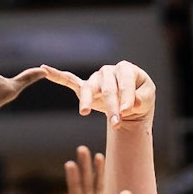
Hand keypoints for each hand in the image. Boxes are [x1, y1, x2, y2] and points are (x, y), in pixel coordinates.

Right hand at [38, 59, 154, 127]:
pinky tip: (44, 69)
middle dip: (112, 106)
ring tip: (84, 112)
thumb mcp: (148, 99)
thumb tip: (132, 104)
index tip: (127, 112)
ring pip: (89, 88)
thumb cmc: (141, 99)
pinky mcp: (85, 88)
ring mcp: (95, 79)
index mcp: (126, 69)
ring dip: (87, 101)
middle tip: (116, 124)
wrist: (131, 107)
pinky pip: (69, 80)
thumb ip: (142, 100)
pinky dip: (57, 75)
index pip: (125, 82)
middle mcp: (108, 71)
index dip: (127, 96)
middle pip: (108, 88)